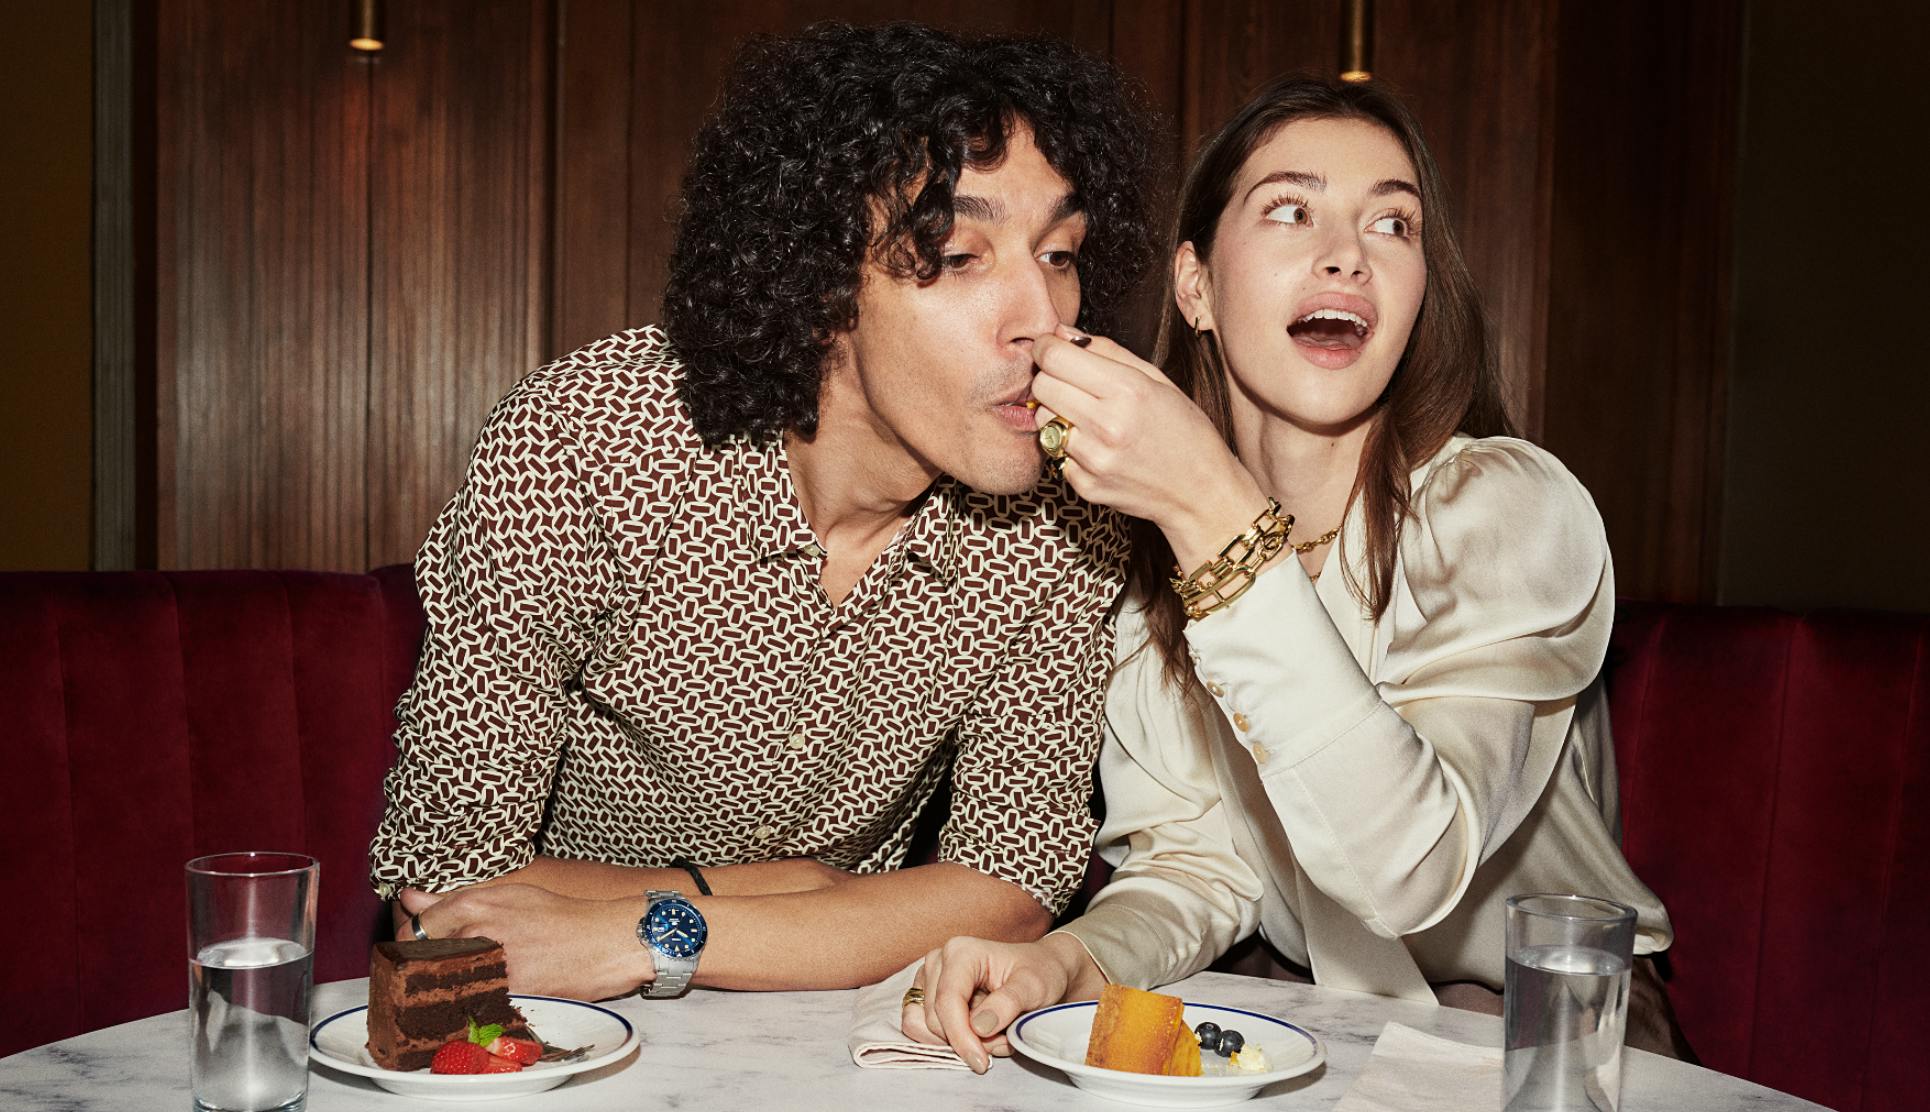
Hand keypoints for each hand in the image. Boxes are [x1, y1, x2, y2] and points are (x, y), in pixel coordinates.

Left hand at [397, 884, 651, 1001]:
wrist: (607, 941)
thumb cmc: (561, 917)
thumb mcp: (508, 895)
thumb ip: (453, 900)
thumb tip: (408, 897)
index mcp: (474, 903)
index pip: (413, 930)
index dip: (410, 945)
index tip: (417, 954)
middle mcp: (477, 930)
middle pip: (421, 960)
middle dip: (422, 971)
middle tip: (438, 976)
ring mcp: (491, 964)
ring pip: (441, 987)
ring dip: (443, 992)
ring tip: (462, 990)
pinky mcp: (508, 994)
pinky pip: (471, 1006)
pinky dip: (470, 1008)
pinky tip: (482, 1004)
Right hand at [899, 933, 1097, 1073]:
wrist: (1040, 970)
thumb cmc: (1039, 973)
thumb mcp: (1034, 987)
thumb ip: (1008, 1004)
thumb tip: (978, 1026)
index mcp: (961, 952)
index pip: (948, 1001)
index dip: (961, 1037)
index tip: (981, 1062)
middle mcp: (938, 961)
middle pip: (935, 1019)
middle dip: (967, 1040)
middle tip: (1003, 1041)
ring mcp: (929, 978)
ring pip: (926, 1027)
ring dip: (958, 1042)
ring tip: (994, 1035)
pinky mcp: (927, 995)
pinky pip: (923, 1028)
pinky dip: (950, 1040)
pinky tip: (977, 1035)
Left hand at [1032, 326, 1265, 566]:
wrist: (1201, 492)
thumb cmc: (1184, 430)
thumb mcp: (1157, 379)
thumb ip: (1107, 351)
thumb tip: (1060, 333)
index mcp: (1128, 391)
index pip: (1054, 358)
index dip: (1046, 347)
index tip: (1051, 349)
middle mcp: (1107, 426)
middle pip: (1042, 386)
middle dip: (1050, 378)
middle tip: (1072, 383)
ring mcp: (1094, 460)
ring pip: (1043, 419)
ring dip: (1057, 412)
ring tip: (1089, 417)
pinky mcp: (1085, 486)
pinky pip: (1054, 452)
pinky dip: (1069, 445)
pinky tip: (1097, 447)